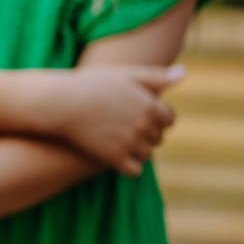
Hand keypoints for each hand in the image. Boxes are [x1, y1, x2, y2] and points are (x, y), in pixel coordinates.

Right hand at [53, 64, 183, 175]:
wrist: (59, 103)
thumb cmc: (91, 85)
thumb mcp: (125, 75)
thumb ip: (156, 76)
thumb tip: (184, 73)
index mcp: (150, 105)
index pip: (168, 119)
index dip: (155, 117)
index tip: (138, 114)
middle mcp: (144, 126)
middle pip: (158, 137)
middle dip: (147, 133)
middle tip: (125, 127)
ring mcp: (129, 143)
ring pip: (147, 153)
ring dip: (138, 149)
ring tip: (120, 141)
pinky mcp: (114, 158)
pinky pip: (134, 170)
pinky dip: (129, 165)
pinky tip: (116, 157)